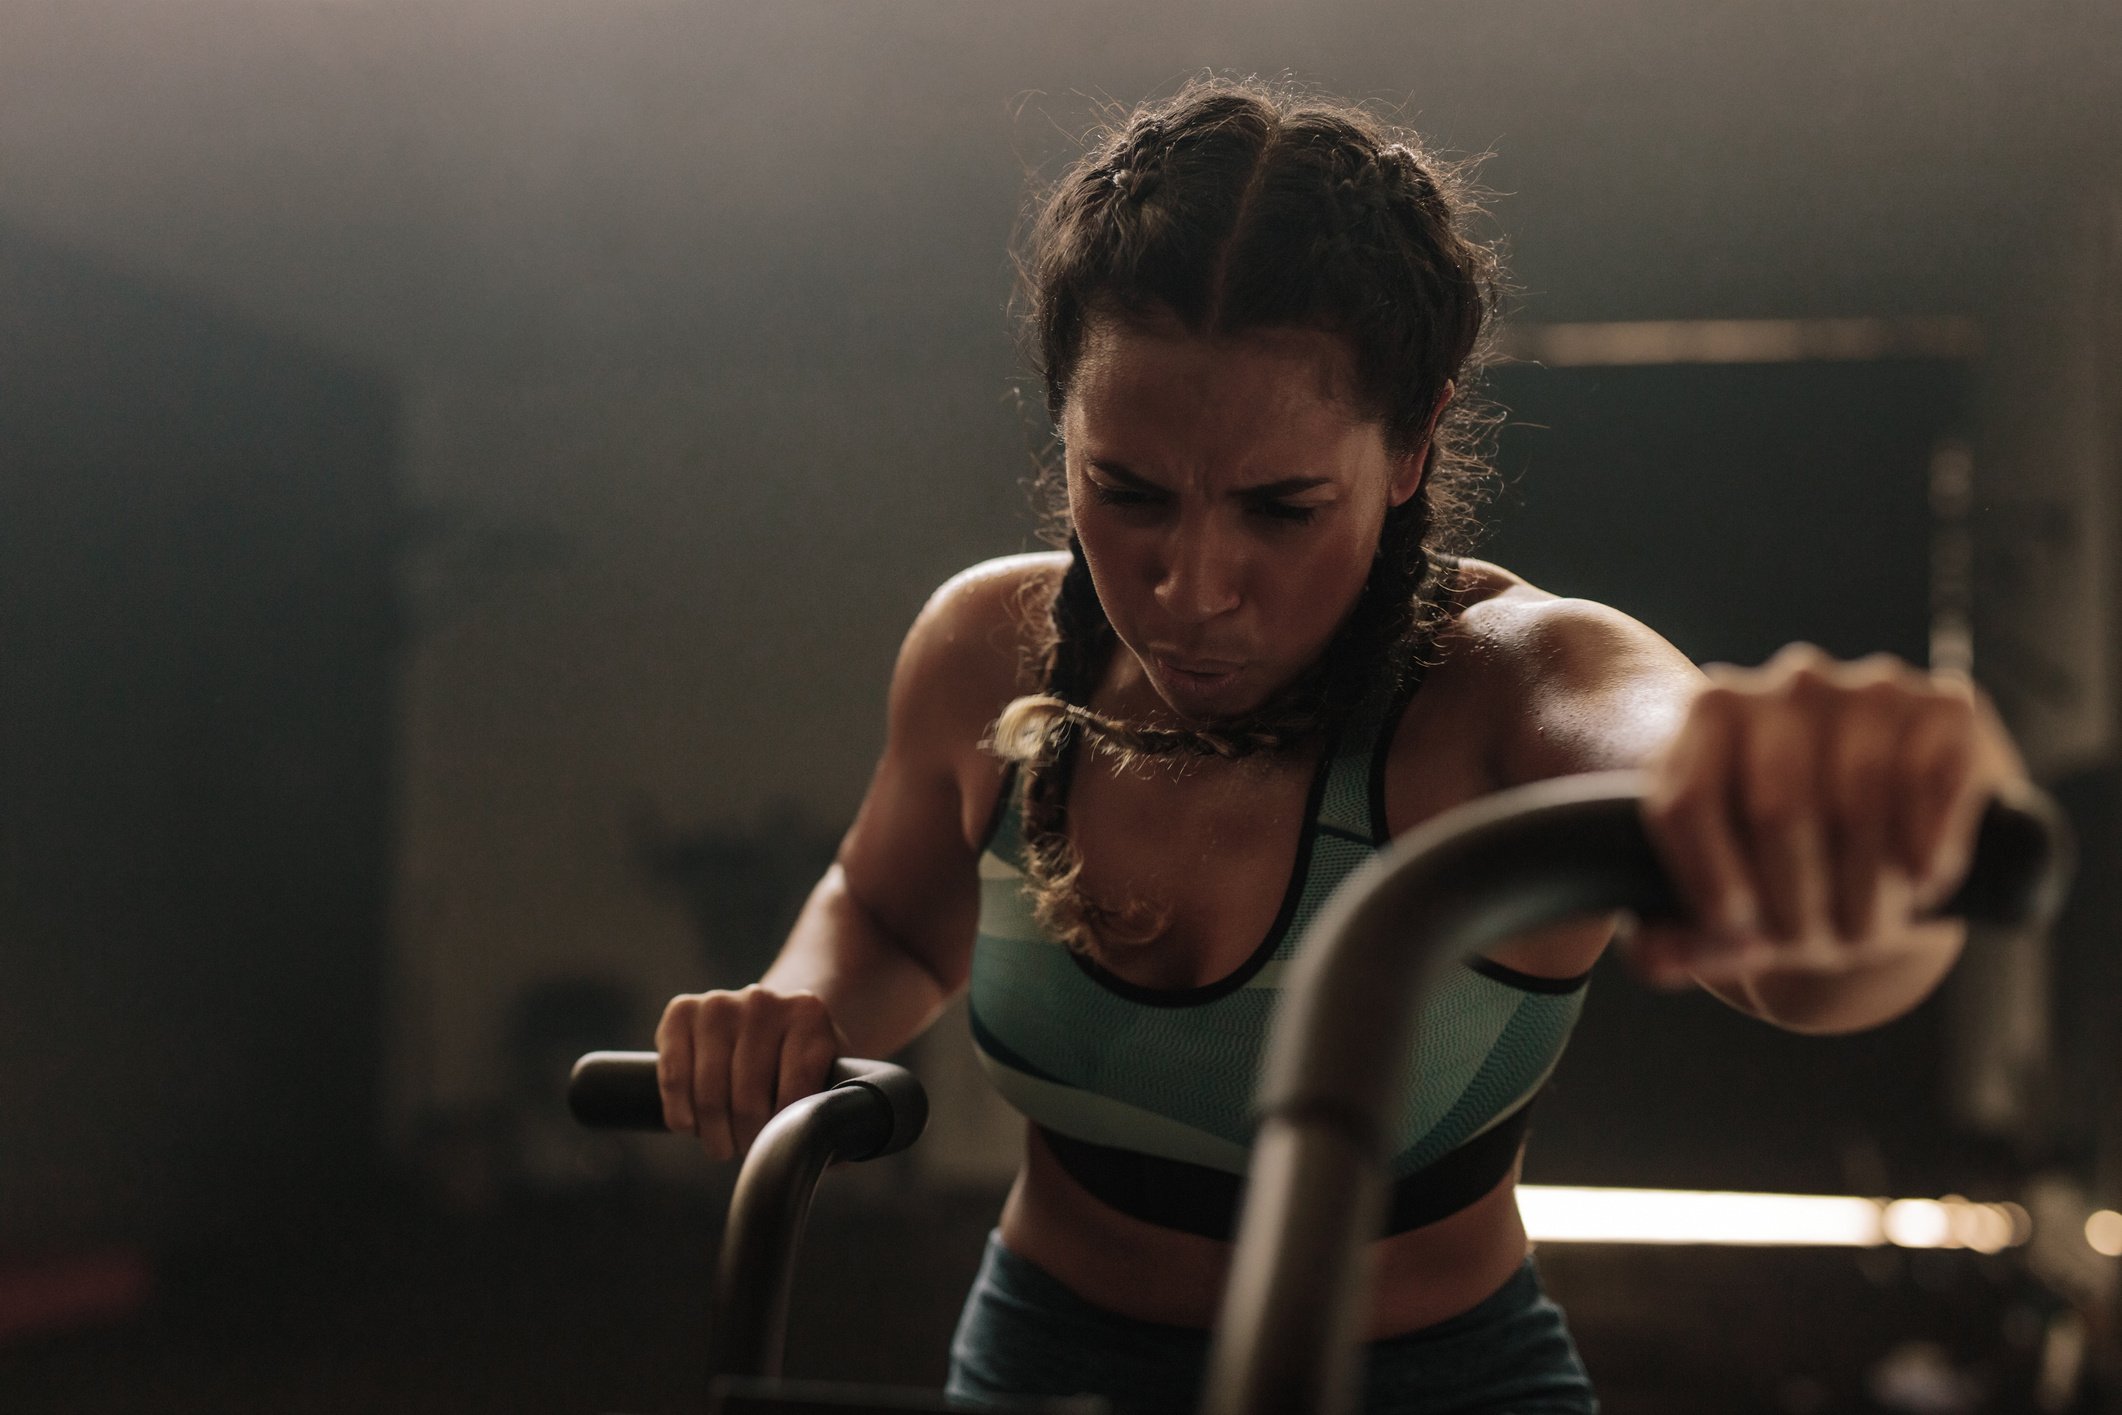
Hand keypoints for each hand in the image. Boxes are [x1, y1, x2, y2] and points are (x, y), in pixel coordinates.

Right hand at [655, 985, 849, 1160]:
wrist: (767, 1022)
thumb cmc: (800, 1064)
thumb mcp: (828, 1079)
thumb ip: (834, 1115)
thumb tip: (823, 1156)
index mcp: (808, 1014)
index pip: (795, 1092)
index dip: (784, 1132)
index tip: (780, 1146)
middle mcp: (763, 1000)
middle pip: (747, 1098)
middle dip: (746, 1140)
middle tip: (749, 1151)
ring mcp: (719, 1003)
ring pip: (708, 1093)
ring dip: (713, 1134)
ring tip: (723, 1145)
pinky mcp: (681, 1010)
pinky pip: (673, 1077)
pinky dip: (681, 1113)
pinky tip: (692, 1126)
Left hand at [1632, 644, 2023, 993]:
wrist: (1904, 819)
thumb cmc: (1802, 862)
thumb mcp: (1743, 898)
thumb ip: (1689, 932)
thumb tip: (1652, 958)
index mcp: (1711, 716)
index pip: (1684, 800)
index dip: (1706, 880)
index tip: (1734, 933)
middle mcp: (1785, 686)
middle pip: (1775, 810)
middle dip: (1795, 899)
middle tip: (1812, 945)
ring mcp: (1868, 689)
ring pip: (1856, 802)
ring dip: (1864, 888)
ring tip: (1864, 928)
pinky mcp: (1945, 707)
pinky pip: (1931, 784)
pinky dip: (1926, 849)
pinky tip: (1917, 880)